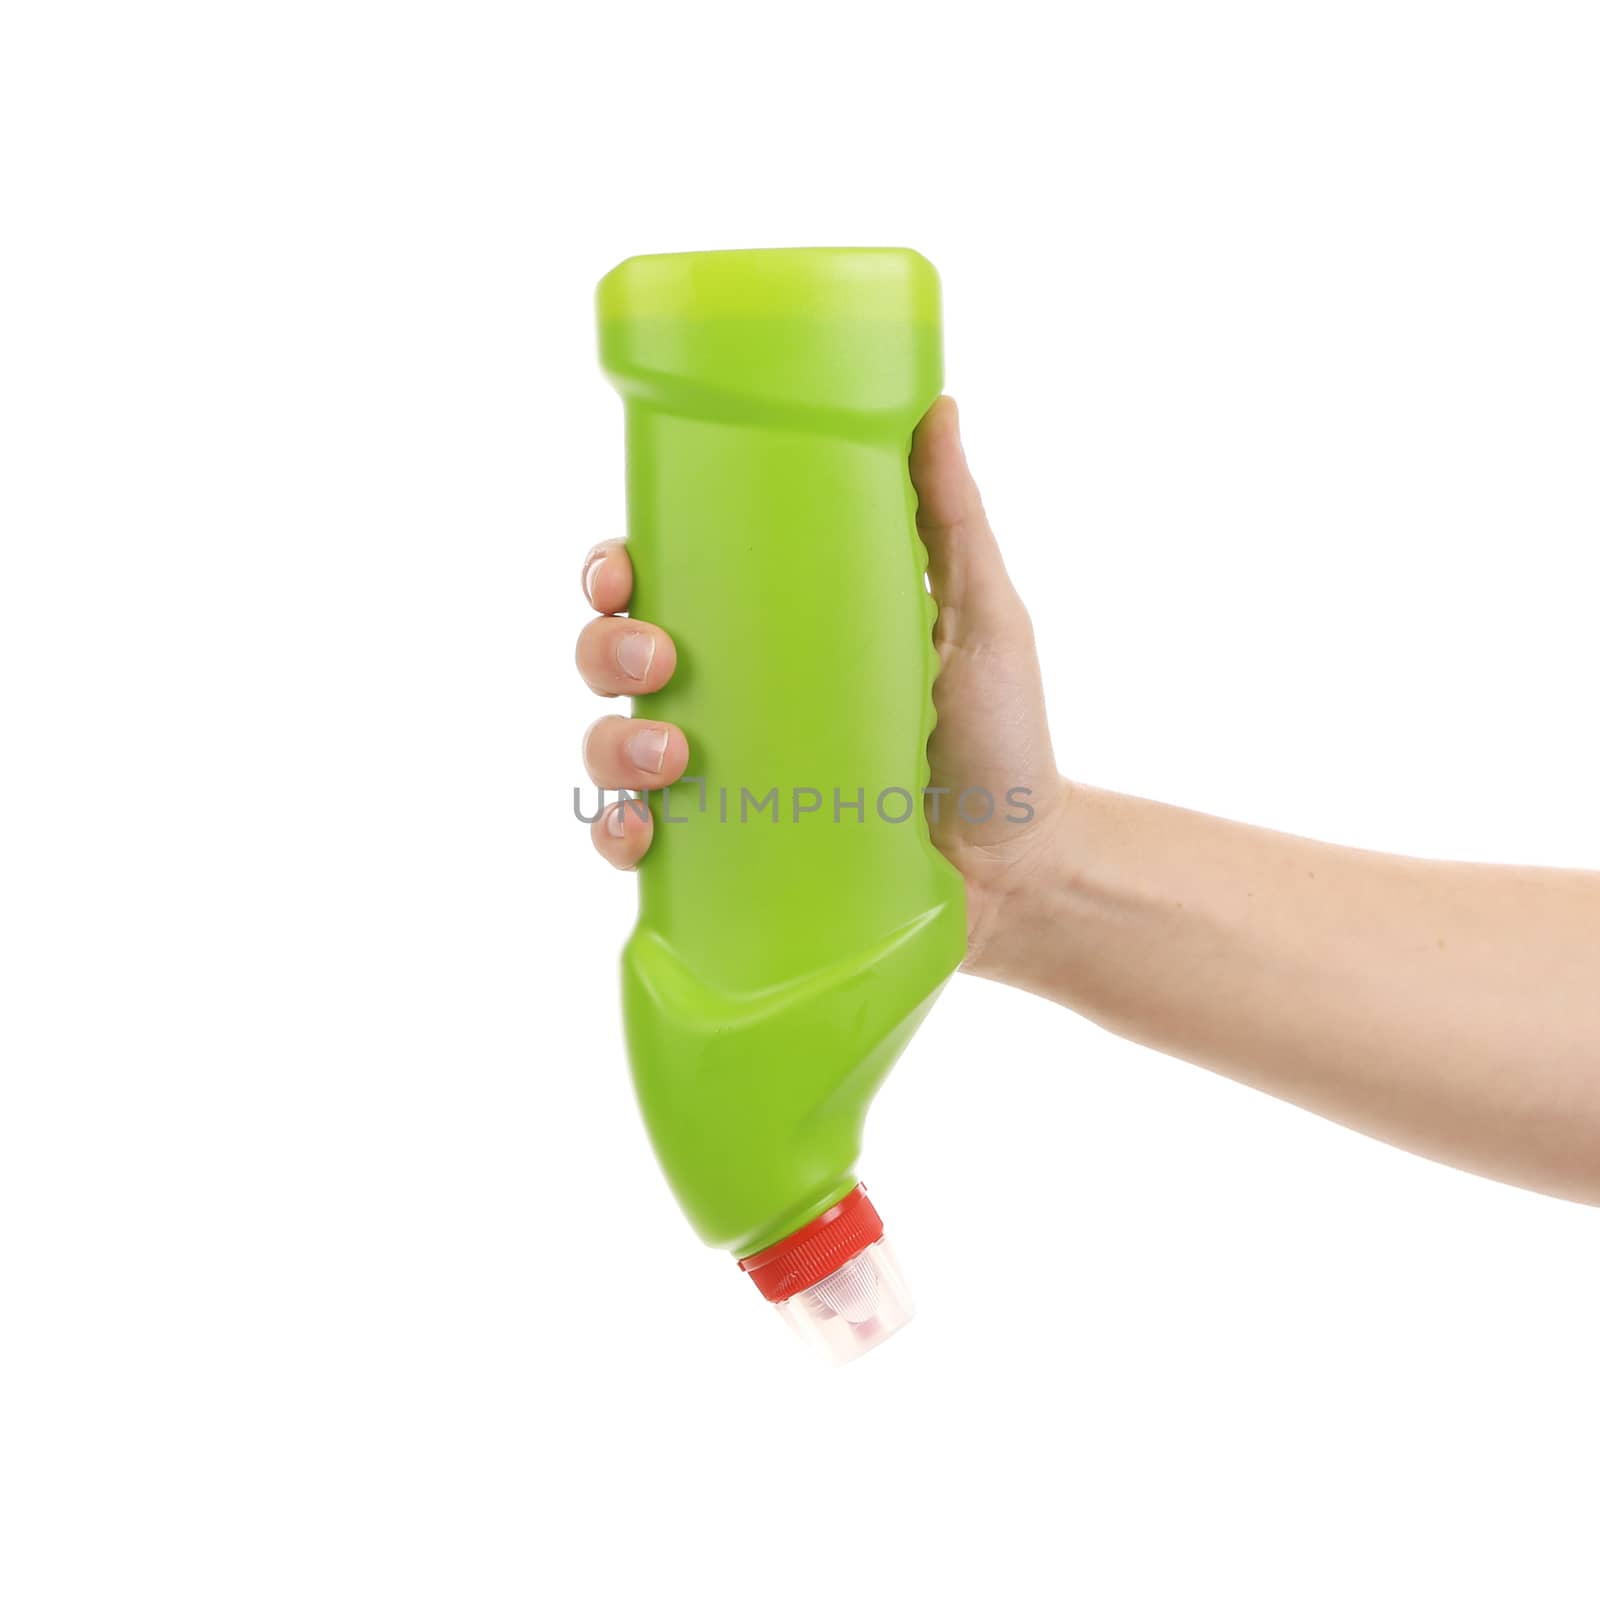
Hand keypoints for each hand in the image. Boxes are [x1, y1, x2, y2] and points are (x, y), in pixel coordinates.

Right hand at [575, 396, 1064, 973]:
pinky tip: (642, 833)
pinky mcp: (725, 854)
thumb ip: (950, 516)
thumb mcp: (979, 614)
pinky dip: (619, 834)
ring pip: (611, 747)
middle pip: (614, 656)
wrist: (1020, 861)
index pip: (665, 581)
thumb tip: (936, 401)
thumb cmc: (999, 733)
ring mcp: (721, 780)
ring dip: (611, 745)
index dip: (615, 569)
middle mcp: (730, 699)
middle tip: (655, 660)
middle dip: (603, 648)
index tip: (623, 569)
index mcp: (770, 629)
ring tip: (670, 756)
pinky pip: (638, 841)